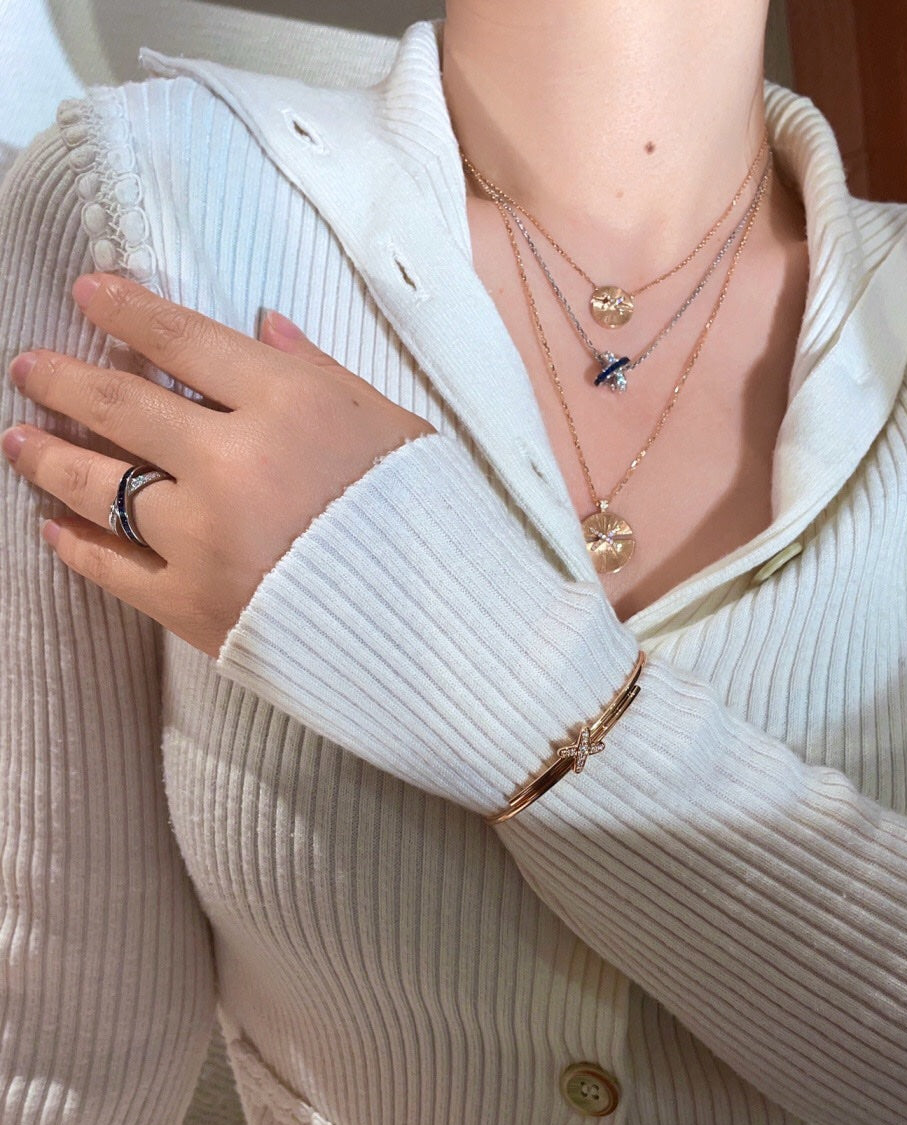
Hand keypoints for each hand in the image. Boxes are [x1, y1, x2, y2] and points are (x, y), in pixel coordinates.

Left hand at [2, 274, 435, 655]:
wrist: (445, 632)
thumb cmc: (433, 520)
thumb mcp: (393, 427)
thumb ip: (318, 373)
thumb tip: (260, 326)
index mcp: (288, 405)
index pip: (183, 339)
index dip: (126, 310)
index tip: (88, 292)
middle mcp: (233, 463)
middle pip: (123, 406)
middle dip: (63, 379)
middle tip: (27, 367)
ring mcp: (206, 538)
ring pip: (101, 486)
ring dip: (49, 458)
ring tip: (19, 439)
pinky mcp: (196, 607)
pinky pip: (114, 569)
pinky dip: (77, 546)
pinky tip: (53, 529)